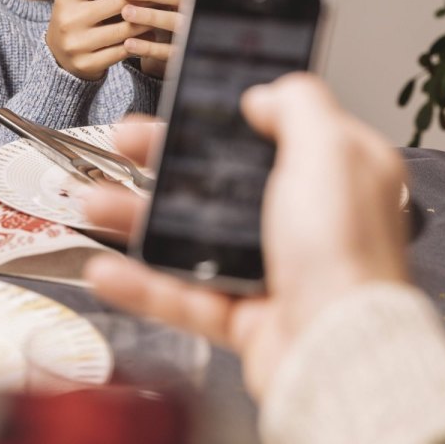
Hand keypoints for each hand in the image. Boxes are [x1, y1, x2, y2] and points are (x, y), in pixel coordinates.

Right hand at [47, 0, 150, 80]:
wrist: (58, 59)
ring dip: (147, 20)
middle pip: (117, 2)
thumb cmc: (77, 22)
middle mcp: (69, 20)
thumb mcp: (78, 0)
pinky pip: (124, 50)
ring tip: (159, 13)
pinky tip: (150, 35)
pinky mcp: (88, 64)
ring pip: (125, 29)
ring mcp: (77, 44)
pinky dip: (141, 42)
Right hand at [83, 74, 409, 398]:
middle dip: (164, 159)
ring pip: (193, 236)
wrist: (340, 351)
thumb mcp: (329, 151)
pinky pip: (183, 295)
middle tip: (125, 141)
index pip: (274, 131)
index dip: (225, 115)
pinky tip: (108, 268)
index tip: (181, 103)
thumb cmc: (348, 254)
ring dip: (140, 217)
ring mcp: (274, 269)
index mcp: (336, 174)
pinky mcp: (247, 316)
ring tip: (96, 201)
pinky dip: (142, 284)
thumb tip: (268, 94)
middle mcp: (307, 220)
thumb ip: (299, 107)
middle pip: (221, 180)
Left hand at [119, 0, 196, 76]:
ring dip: (149, 16)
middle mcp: (193, 8)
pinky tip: (129, 43)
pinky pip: (167, 51)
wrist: (167, 48)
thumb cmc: (163, 14)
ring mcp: (190, 31)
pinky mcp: (182, 53)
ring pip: (174, 21)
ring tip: (126, 13)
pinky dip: (147, 47)